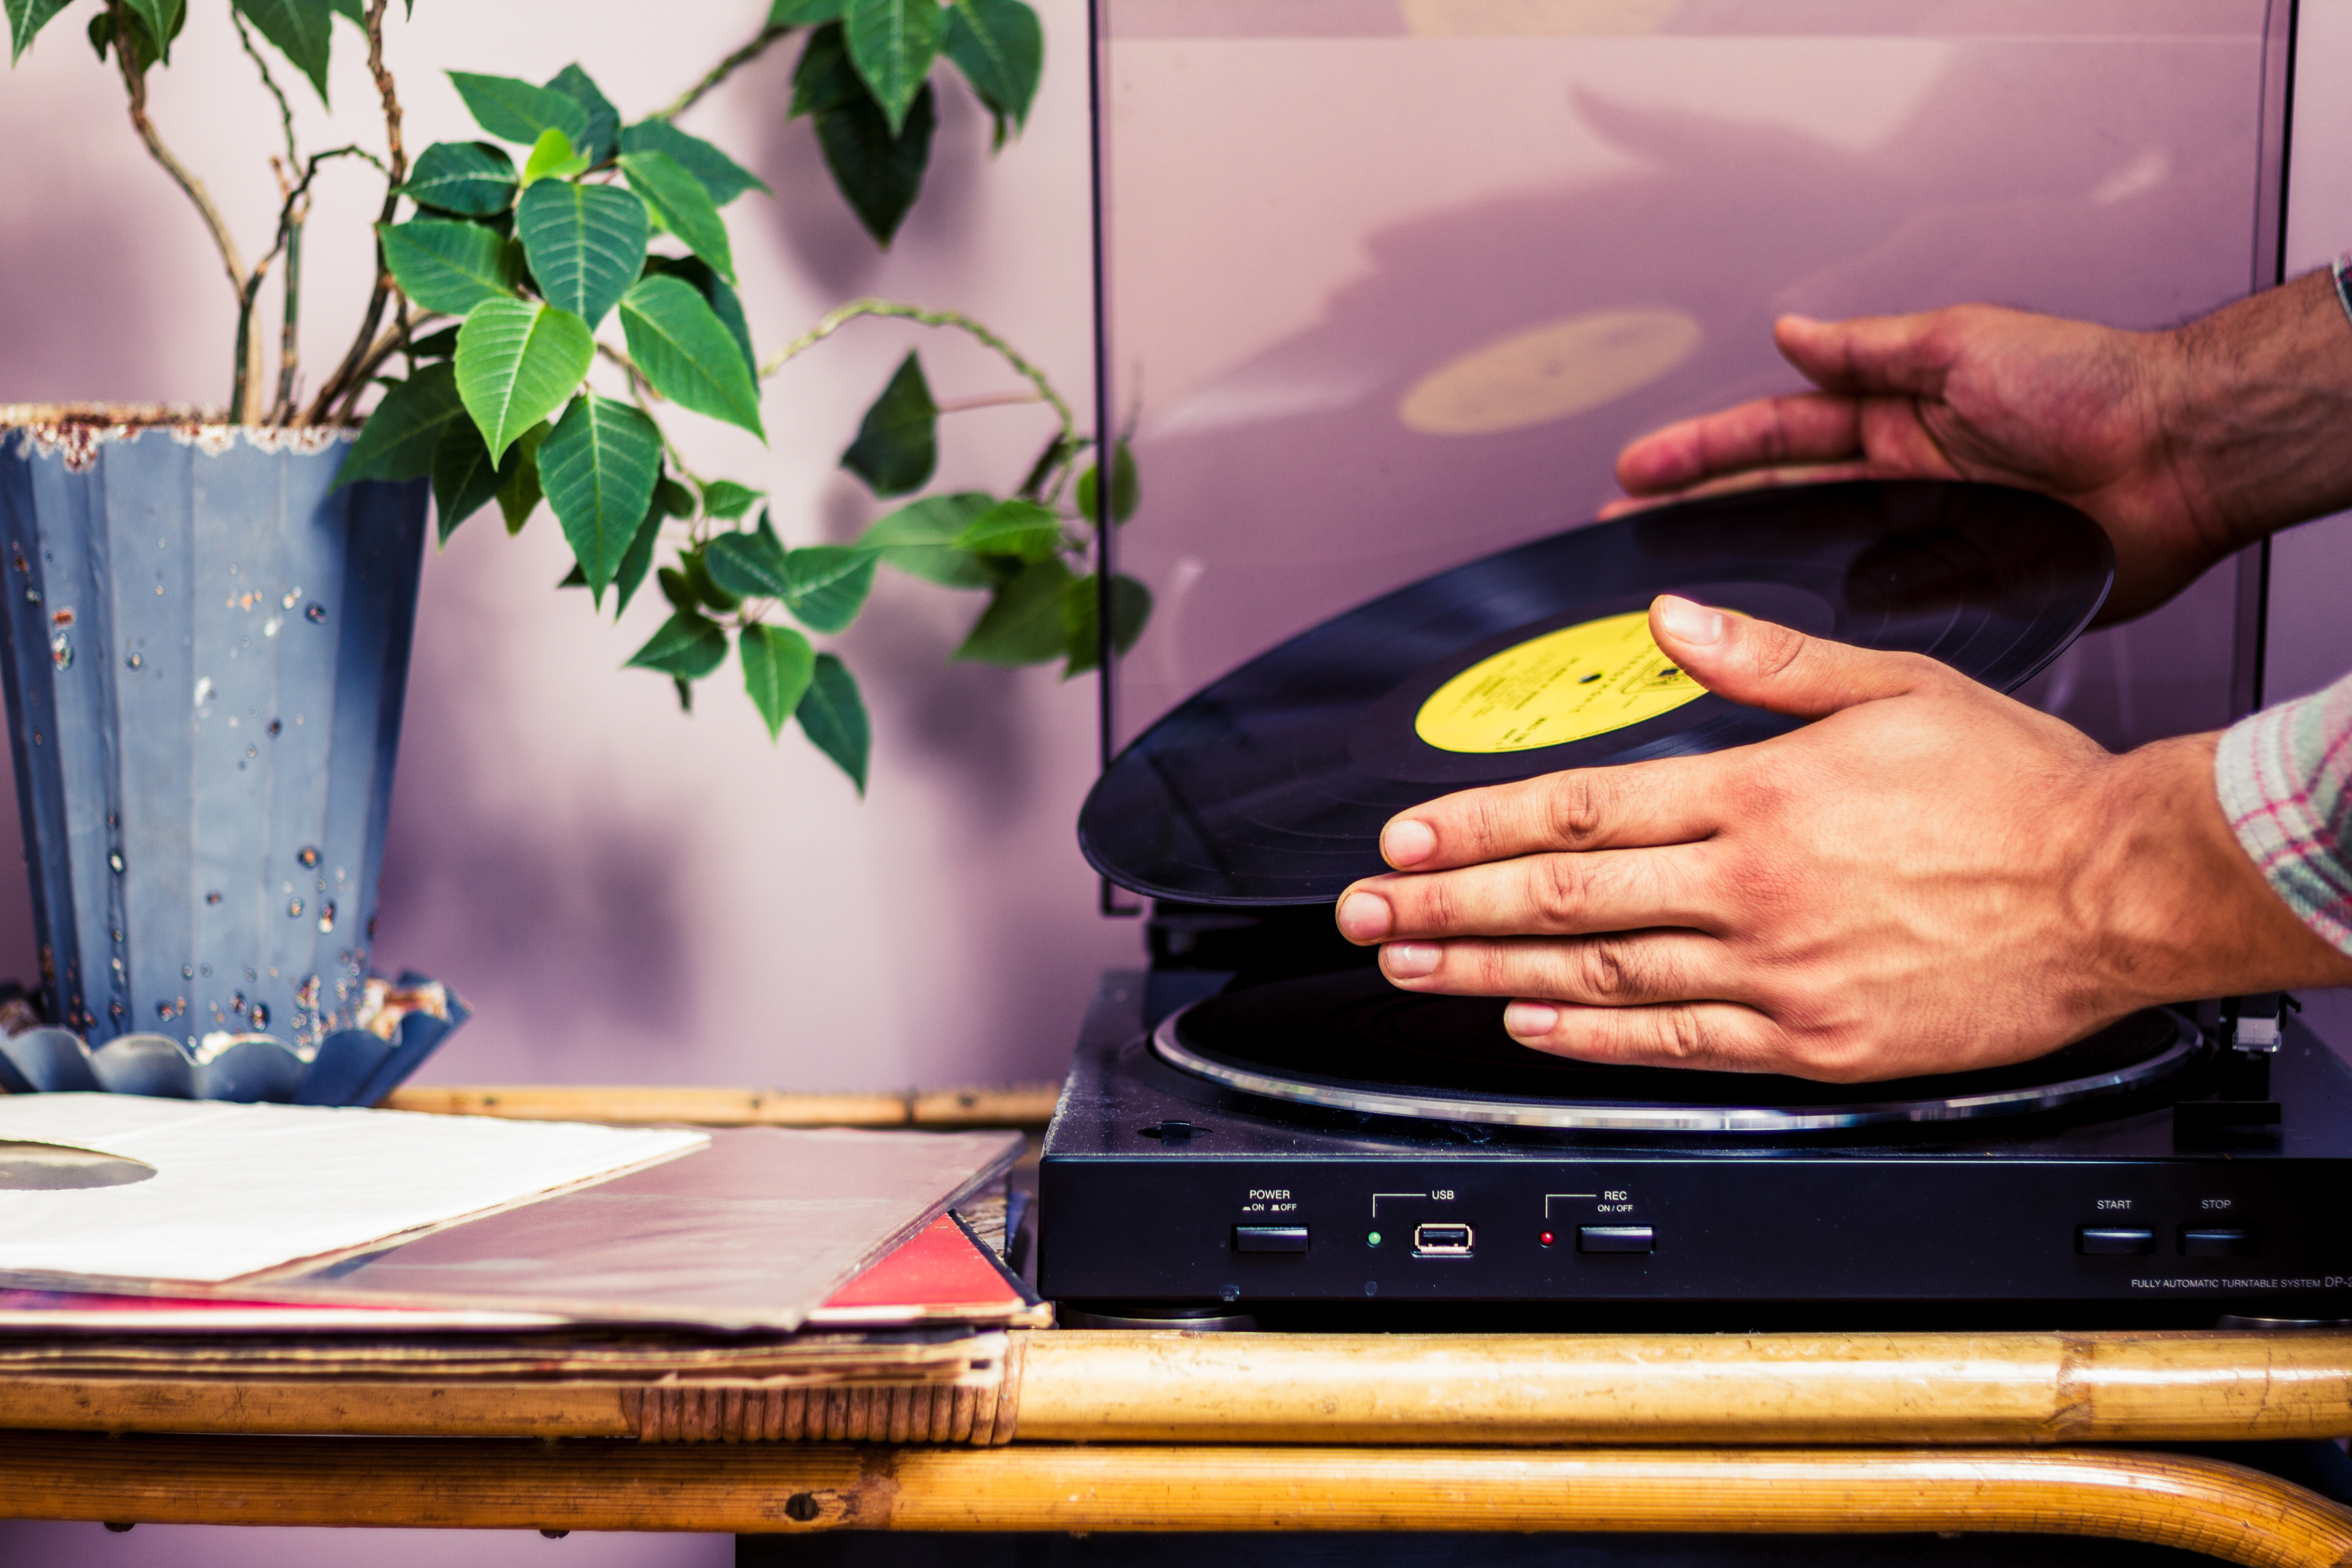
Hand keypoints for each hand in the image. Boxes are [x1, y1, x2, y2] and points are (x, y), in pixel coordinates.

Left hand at [1332, 597, 2351, 1081]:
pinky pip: (1678, 1046)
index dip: (1474, 823)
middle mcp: (1752, 887)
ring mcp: (1779, 972)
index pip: (1580, 805)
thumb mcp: (1892, 683)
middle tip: (1364, 913)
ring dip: (1491, 970)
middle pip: (1564, 894)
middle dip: (1447, 903)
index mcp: (1759, 792)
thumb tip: (1665, 613)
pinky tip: (1527, 1025)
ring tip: (1413, 968)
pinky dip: (1593, 1040)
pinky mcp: (1815, 1041)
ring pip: (1601, 974)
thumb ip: (1763, 655)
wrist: (2123, 887)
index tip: (1402, 837)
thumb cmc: (2018, 786)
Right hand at [1608, 273, 2351, 622]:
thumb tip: (1792, 332)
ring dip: (1751, 581)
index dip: (1701, 452)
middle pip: (1775, 502)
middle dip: (1696, 516)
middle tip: (1629, 534)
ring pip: (1815, 565)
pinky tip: (1788, 651)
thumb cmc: (2094, 387)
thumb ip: (1871, 347)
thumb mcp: (1965, 342)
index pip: (1772, 435)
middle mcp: (1899, 481)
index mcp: (1894, 418)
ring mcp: (1924, 539)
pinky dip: (1833, 635)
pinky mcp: (1962, 592)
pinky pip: (1881, 618)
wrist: (2182, 457)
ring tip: (1684, 601)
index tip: (1638, 469)